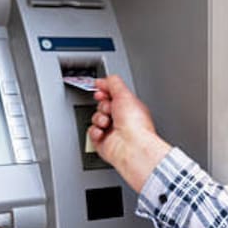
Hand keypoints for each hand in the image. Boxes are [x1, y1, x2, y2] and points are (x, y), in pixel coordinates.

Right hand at [88, 75, 171, 192]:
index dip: (105, 91)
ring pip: (96, 118)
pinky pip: (91, 132)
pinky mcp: (103, 142)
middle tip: (109, 109)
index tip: (100, 89)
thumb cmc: (135, 125)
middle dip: (102, 105)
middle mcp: (122, 119)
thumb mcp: (124, 94)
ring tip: (107, 123)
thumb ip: (113, 83)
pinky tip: (103, 133)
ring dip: (99, 119)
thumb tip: (102, 80)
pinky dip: (95, 132)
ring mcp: (112, 131)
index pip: (113, 94)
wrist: (131, 146)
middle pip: (103, 105)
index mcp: (130, 107)